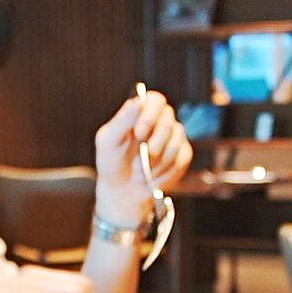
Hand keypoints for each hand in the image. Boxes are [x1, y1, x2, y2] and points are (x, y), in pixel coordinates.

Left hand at [91, 89, 192, 225]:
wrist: (122, 192)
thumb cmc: (111, 163)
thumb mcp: (109, 142)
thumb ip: (122, 120)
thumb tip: (137, 101)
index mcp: (140, 113)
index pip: (155, 100)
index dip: (150, 114)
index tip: (138, 133)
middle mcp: (159, 121)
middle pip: (168, 118)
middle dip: (154, 141)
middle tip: (139, 158)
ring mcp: (173, 138)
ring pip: (177, 139)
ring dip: (157, 160)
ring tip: (140, 171)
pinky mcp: (182, 155)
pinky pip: (182, 158)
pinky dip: (165, 171)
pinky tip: (152, 176)